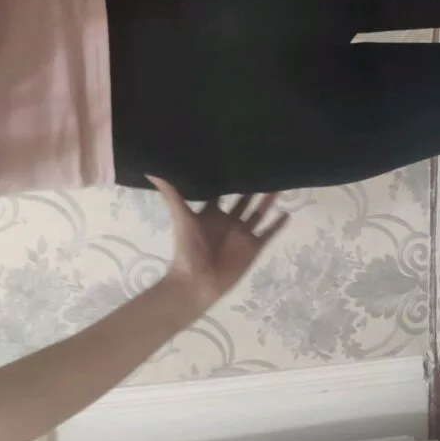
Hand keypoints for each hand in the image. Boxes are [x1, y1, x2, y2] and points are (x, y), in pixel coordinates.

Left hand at [147, 176, 289, 308]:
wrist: (196, 283)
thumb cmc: (187, 250)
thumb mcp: (182, 217)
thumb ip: (172, 194)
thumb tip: (151, 169)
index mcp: (213, 213)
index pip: (223, 191)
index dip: (230, 177)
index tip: (239, 157)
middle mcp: (229, 221)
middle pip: (245, 199)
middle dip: (254, 185)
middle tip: (266, 165)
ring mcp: (242, 234)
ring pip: (259, 212)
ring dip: (268, 200)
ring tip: (280, 183)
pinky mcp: (253, 247)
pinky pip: (269, 233)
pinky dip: (278, 224)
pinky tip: (288, 212)